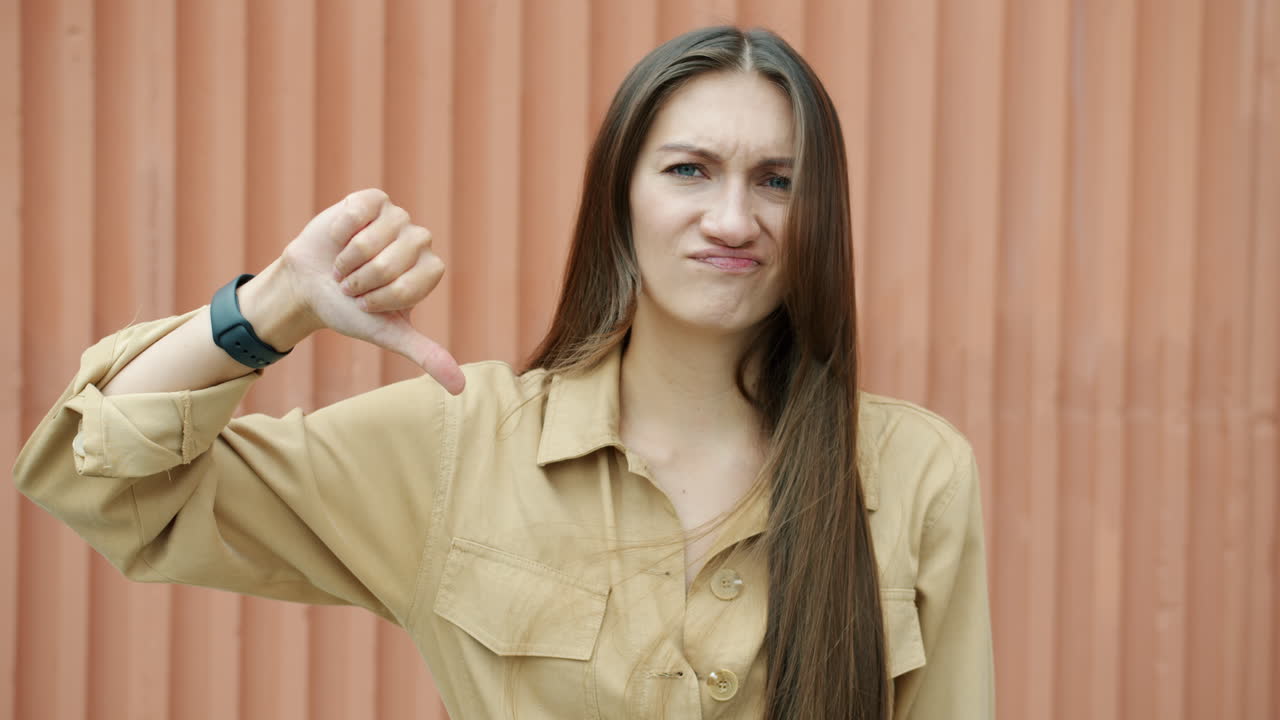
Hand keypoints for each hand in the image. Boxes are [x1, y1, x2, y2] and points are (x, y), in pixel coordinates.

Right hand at [261, 188, 464, 394]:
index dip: (382, 298)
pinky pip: (358, 212)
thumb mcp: (388, 335)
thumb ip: (425, 355)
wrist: (310, 286)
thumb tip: (459, 389)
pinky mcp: (372, 200)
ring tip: (344, 265)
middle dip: (362, 281)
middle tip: (353, 285)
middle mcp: (419, 242)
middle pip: (391, 262)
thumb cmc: (351, 310)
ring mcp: (397, 218)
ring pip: (372, 239)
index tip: (368, 304)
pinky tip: (338, 238)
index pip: (412, 284)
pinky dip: (340, 230)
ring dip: (348, 259)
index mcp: (429, 271)